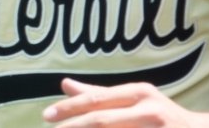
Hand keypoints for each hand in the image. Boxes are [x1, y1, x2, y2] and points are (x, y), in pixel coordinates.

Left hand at [42, 80, 202, 126]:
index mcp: (139, 93)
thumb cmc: (160, 117)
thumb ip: (99, 95)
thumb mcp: (132, 100)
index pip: (97, 100)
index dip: (70, 108)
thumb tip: (64, 85)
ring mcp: (158, 127)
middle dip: (74, 127)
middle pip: (103, 120)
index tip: (47, 116)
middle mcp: (149, 109)